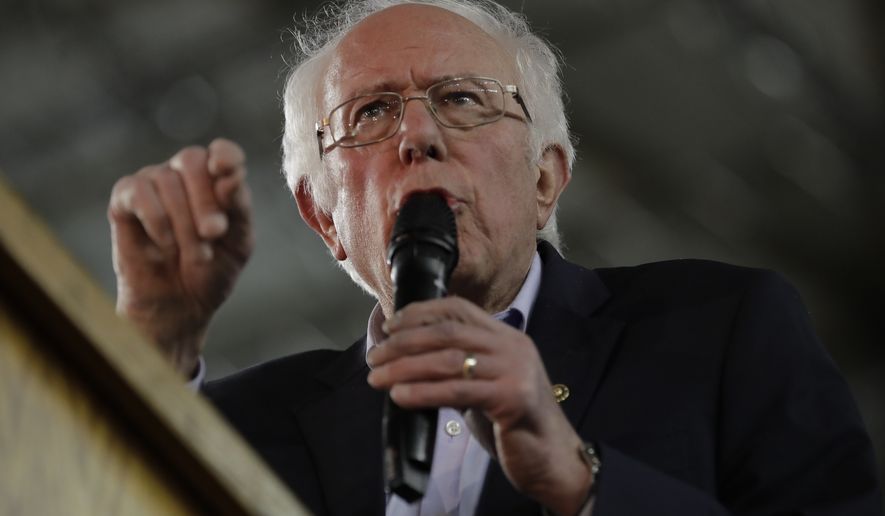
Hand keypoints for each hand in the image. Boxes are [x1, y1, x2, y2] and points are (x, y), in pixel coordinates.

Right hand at [108, 138, 252, 374]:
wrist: (179, 305)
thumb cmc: (212, 271)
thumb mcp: (238, 243)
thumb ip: (238, 207)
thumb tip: (231, 176)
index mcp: (218, 180)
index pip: (223, 152)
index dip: (226, 157)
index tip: (226, 171)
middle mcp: (184, 174)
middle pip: (192, 160)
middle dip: (205, 199)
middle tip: (214, 233)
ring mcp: (153, 183)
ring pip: (166, 178)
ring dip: (183, 221)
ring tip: (194, 254)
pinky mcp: (124, 199)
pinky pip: (137, 191)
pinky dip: (156, 219)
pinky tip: (165, 245)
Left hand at [367, 297, 592, 514]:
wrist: (553, 460)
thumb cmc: (513, 426)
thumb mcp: (485, 385)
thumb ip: (457, 369)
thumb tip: (405, 361)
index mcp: (507, 337)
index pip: (459, 309)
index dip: (420, 313)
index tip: (390, 326)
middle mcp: (513, 347)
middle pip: (448, 332)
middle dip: (404, 343)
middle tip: (375, 357)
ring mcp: (516, 370)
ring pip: (449, 359)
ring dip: (405, 367)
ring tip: (378, 378)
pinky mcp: (513, 398)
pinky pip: (459, 390)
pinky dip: (424, 392)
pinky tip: (401, 397)